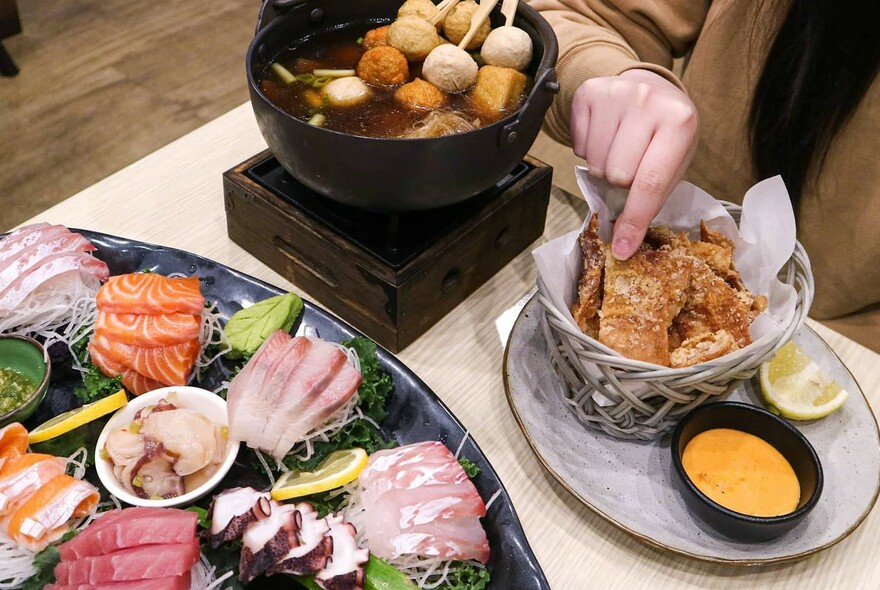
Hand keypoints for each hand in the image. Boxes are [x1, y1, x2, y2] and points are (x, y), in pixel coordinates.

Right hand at [570, 69, 698, 258]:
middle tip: (632, 164)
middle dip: (621, 181)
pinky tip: (604, 135)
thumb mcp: (674, 161)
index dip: (634, 219)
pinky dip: (587, 149)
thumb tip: (622, 243)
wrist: (651, 88)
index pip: (650, 182)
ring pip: (594, 163)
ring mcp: (616, 93)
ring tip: (618, 148)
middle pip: (616, 175)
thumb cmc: (665, 134)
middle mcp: (648, 101)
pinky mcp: (589, 91)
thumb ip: (652, 196)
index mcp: (679, 122)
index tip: (622, 248)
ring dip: (603, 166)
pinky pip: (578, 144)